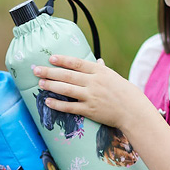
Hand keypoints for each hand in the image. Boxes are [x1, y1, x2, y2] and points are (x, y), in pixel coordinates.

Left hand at [32, 55, 146, 129]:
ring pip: (66, 90)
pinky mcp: (89, 110)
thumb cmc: (124, 92)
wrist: (133, 111)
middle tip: (36, 70)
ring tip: (40, 84)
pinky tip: (48, 102)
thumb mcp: (113, 77)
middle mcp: (94, 82)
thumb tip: (98, 61)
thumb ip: (102, 70)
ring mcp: (91, 96)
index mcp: (99, 72)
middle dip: (50, 72)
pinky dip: (58, 104)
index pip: (77, 63)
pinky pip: (70, 107)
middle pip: (67, 75)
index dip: (62, 60)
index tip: (50, 58)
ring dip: (51, 86)